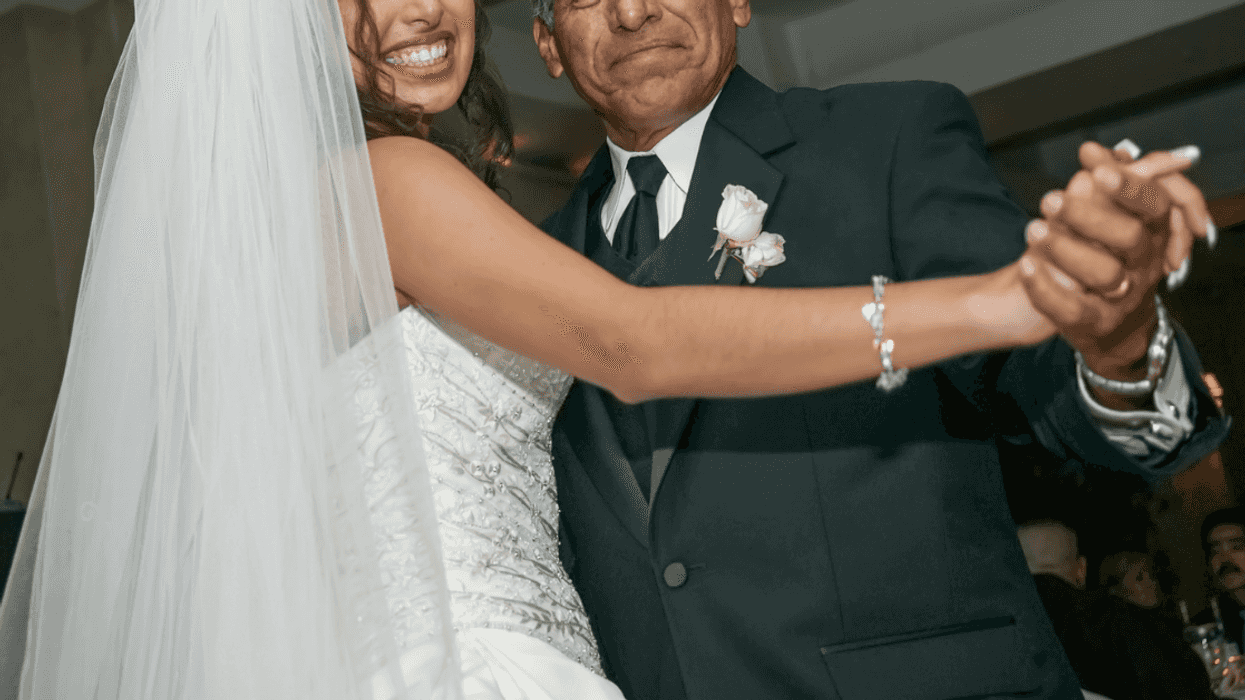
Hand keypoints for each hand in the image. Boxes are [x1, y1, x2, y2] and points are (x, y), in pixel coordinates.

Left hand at [1019, 141, 1208, 408]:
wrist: (1087, 316)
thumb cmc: (1093, 252)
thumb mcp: (1100, 214)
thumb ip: (1098, 181)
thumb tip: (1091, 149)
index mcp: (1149, 231)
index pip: (1154, 204)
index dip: (1130, 187)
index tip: (1097, 171)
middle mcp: (1141, 264)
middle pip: (1130, 237)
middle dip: (1090, 215)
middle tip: (1051, 199)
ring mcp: (1121, 296)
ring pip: (1104, 273)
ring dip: (1065, 248)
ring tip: (1033, 228)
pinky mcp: (1093, 322)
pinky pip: (1072, 308)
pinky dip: (1045, 286)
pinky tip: (1025, 264)